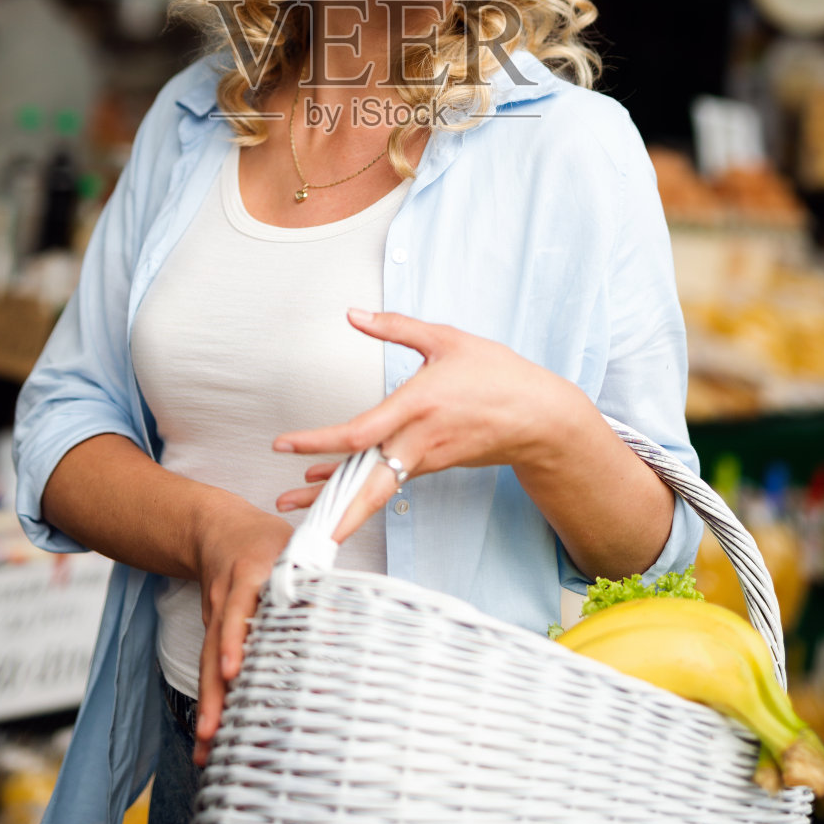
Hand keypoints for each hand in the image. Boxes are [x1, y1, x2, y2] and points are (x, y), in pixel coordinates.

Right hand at [192, 494, 293, 764]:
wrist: (216, 529)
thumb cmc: (264, 541)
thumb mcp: (293, 548)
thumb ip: (313, 581)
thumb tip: (343, 618)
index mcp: (247, 576)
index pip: (238, 611)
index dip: (235, 640)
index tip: (234, 671)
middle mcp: (225, 601)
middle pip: (214, 649)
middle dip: (212, 692)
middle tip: (211, 733)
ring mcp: (213, 618)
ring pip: (208, 665)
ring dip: (207, 706)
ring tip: (204, 750)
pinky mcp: (211, 632)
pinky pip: (210, 667)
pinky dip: (211, 698)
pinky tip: (212, 734)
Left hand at [273, 308, 565, 541]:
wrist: (539, 417)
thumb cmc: (496, 374)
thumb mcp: (446, 339)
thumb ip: (396, 327)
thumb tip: (354, 314)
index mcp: (416, 406)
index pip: (359, 433)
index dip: (319, 441)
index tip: (285, 444)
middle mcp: (417, 441)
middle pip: (366, 484)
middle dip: (326, 502)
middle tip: (284, 509)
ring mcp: (425, 459)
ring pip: (372, 488)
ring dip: (333, 501)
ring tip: (292, 506)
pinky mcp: (431, 466)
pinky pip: (386, 481)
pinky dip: (356, 486)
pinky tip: (330, 486)